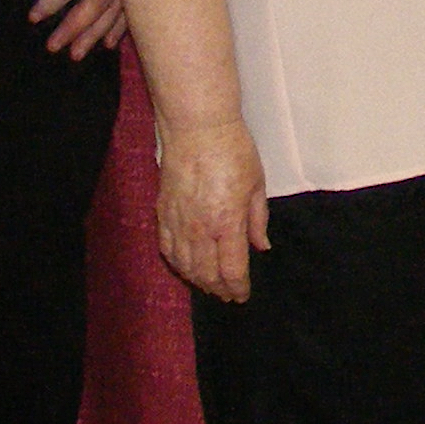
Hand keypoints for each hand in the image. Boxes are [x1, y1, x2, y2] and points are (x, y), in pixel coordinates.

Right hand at [155, 117, 270, 300]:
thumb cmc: (232, 150)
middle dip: (219, 289)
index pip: (232, 270)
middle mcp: (200, 229)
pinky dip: (177, 265)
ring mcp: (179, 223)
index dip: (238, 288)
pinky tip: (186, 267)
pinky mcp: (164, 213)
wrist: (197, 127)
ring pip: (185, 266)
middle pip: (207, 274)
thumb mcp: (256, 184)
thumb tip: (260, 246)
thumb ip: (257, 220)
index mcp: (227, 223)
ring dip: (198, 281)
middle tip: (227, 295)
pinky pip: (167, 249)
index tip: (242, 295)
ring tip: (209, 285)